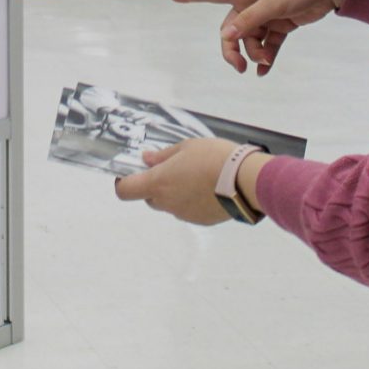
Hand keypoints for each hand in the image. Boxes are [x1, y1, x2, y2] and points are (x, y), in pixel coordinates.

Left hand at [112, 138, 237, 224]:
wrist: (245, 181)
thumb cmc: (213, 158)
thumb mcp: (187, 147)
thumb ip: (163, 156)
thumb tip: (146, 159)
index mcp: (158, 183)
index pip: (125, 191)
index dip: (124, 182)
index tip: (132, 172)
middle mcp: (167, 203)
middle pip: (149, 198)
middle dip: (155, 185)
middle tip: (173, 169)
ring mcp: (184, 214)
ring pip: (170, 204)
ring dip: (175, 193)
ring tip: (196, 176)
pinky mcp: (200, 221)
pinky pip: (188, 210)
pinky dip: (192, 201)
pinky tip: (208, 188)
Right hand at [169, 0, 351, 74]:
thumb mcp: (275, 2)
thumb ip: (250, 19)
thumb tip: (226, 35)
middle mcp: (252, 2)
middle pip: (231, 29)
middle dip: (233, 49)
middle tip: (239, 67)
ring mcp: (267, 14)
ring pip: (250, 40)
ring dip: (255, 54)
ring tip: (265, 64)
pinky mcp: (282, 23)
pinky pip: (268, 44)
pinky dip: (266, 57)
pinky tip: (265, 70)